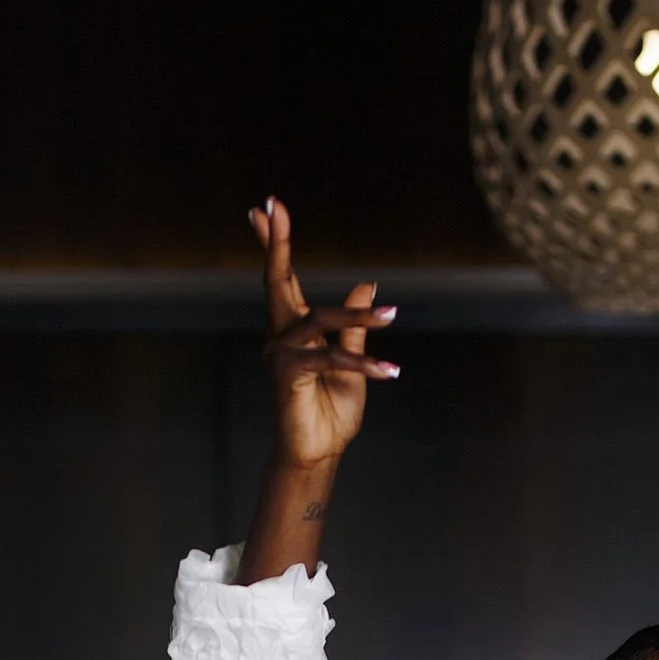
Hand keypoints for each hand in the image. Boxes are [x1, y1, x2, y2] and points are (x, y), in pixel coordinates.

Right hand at [252, 196, 398, 470]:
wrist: (320, 454)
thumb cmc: (331, 413)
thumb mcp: (353, 362)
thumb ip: (355, 326)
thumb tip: (366, 284)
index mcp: (294, 330)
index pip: (283, 279)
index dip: (275, 243)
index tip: (267, 207)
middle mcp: (281, 337)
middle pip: (276, 281)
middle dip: (275, 243)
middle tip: (271, 205)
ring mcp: (280, 355)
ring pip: (320, 319)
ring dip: (358, 318)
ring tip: (391, 318)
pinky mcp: (288, 375)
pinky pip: (331, 357)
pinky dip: (363, 363)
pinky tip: (390, 371)